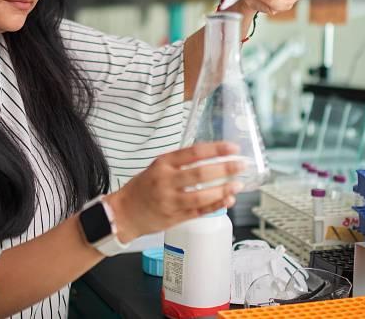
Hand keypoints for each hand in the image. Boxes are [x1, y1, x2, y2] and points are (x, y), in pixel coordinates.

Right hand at [105, 142, 244, 242]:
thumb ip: (180, 163)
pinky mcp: (175, 218)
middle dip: (225, 169)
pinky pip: (199, 211)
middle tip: (241, 165)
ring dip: (223, 190)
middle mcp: (166, 181)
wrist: (123, 213)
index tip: (233, 147)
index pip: (194, 153)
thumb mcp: (157, 167)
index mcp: (163, 164)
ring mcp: (170, 201)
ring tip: (238, 184)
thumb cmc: (142, 188)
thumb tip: (211, 157)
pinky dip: (216, 206)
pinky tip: (228, 200)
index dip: (216, 149)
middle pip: (200, 174)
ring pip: (201, 196)